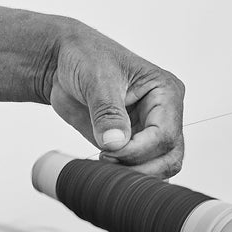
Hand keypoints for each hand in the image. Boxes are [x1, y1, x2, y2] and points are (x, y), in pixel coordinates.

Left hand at [46, 22, 184, 177]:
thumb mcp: (97, 79)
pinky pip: (136, 169)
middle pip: (169, 158)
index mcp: (166, 92)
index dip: (137, 150)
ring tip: (101, 162)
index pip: (165, 135)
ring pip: (158, 168)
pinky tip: (100, 167)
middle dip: (139, 167)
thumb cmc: (86, 56)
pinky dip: (122, 174)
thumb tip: (115, 143)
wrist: (63, 61)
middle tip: (105, 161)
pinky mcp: (130, 143)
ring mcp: (147, 130)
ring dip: (132, 173)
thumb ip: (107, 112)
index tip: (107, 149)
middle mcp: (163, 113)